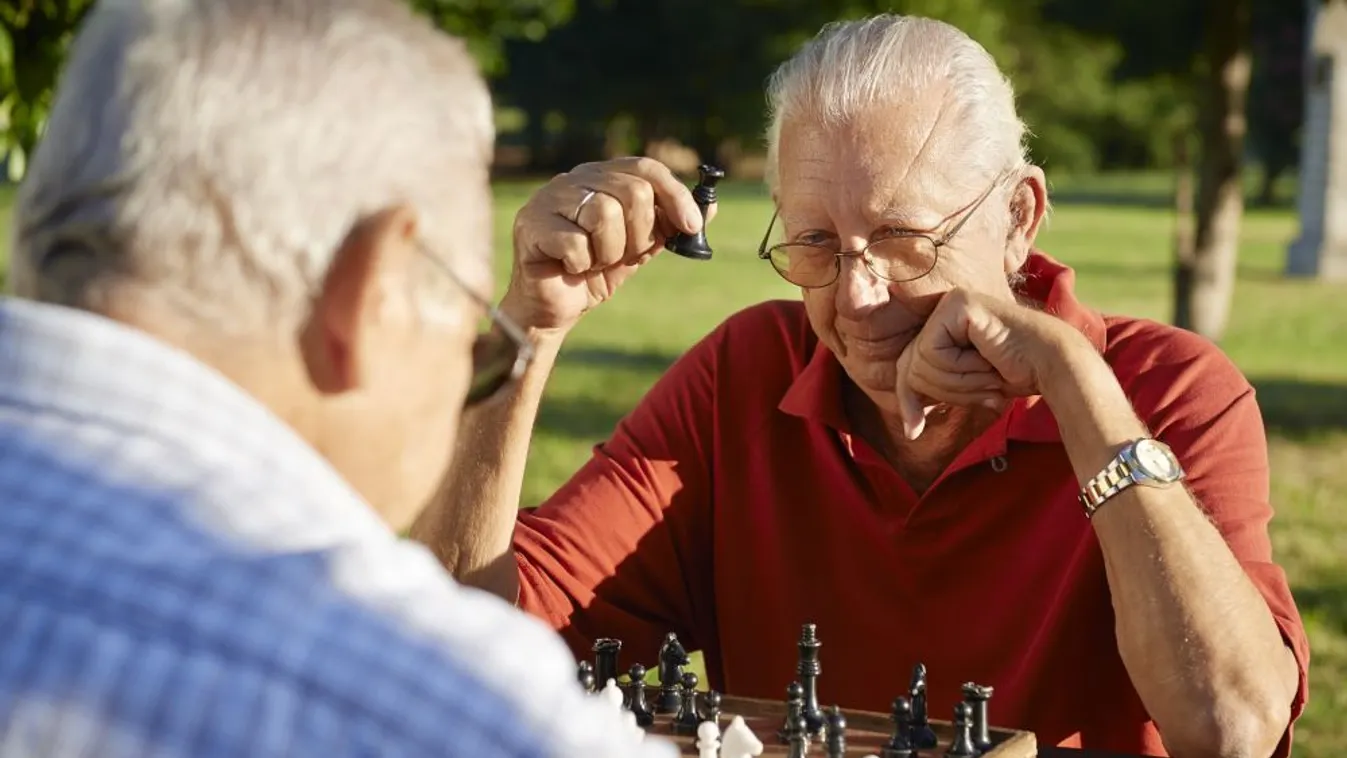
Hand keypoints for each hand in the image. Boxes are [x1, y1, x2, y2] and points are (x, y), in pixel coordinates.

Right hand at [501, 157, 712, 332]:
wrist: (556, 308)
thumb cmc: (596, 273)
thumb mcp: (641, 247)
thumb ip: (669, 226)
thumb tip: (711, 207)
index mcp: (602, 177)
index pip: (646, 168)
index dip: (674, 195)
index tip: (691, 226)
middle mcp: (575, 179)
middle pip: (631, 191)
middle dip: (639, 234)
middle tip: (625, 255)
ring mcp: (548, 198)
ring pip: (604, 213)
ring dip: (609, 252)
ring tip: (594, 261)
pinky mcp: (530, 225)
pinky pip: (576, 242)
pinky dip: (582, 264)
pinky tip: (571, 267)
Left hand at [892, 288, 1092, 437]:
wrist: (1053, 364)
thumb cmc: (1015, 375)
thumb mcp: (963, 387)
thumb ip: (933, 393)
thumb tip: (906, 428)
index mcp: (943, 324)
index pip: (907, 366)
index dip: (908, 399)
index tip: (914, 431)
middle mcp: (943, 308)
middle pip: (909, 365)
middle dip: (942, 391)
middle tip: (983, 389)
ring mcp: (949, 302)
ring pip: (921, 362)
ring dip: (958, 382)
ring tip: (990, 372)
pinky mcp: (957, 304)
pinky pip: (934, 352)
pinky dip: (961, 369)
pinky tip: (988, 361)